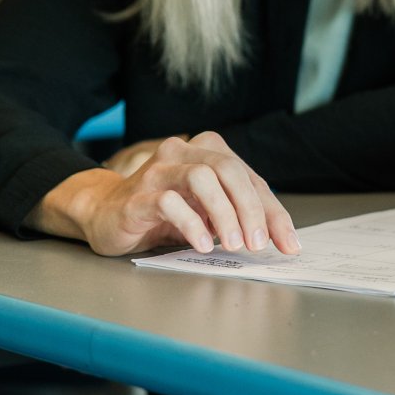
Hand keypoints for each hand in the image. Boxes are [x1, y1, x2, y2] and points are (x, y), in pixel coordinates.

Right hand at [32, 132, 300, 258]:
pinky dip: (192, 224)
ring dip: (224, 214)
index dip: (273, 212)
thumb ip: (238, 216)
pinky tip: (203, 244)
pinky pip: (169, 202)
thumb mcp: (207, 212)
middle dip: (251, 209)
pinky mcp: (138, 195)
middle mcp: (183, 152)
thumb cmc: (162, 213)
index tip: (289, 244)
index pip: (250, 178)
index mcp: (207, 151)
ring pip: (201, 178)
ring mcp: (158, 170)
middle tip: (258, 244)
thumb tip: (280, 237)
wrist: (105, 215)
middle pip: (228, 169)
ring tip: (233, 244)